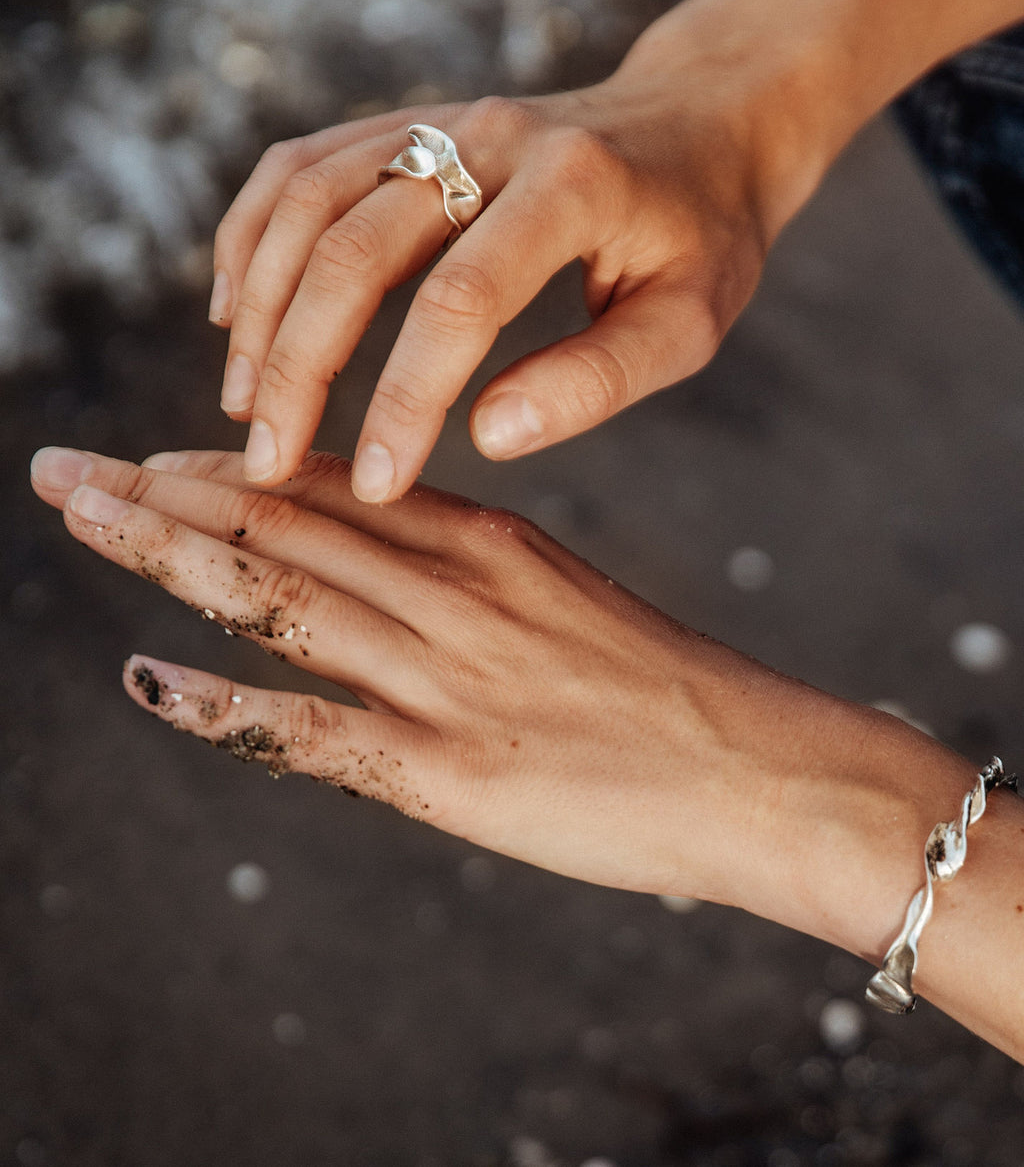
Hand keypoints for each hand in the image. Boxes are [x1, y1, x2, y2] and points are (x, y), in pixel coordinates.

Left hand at [28, 444, 970, 942]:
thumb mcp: (565, 599)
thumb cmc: (669, 688)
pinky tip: (143, 676)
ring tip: (76, 517)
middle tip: (64, 469)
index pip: (330, 489)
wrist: (759, 764)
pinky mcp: (447, 767)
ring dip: (162, 554)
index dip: (226, 472)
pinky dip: (221, 703)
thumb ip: (475, 577)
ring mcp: (443, 675)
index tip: (151, 461)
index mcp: (484, 542)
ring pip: (278, 596)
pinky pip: (313, 730)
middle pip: (281, 524)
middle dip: (159, 494)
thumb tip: (396, 562)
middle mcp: (449, 590)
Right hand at [210, 0, 812, 502]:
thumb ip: (598, 380)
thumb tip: (485, 437)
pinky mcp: (407, 122)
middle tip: (273, 460)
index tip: (375, 484)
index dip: (406, 399)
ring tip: (245, 402)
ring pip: (308, 198)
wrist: (701, 123)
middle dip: (299, 363)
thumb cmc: (700, 237)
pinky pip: (300, 164)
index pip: (460, 301)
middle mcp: (491, 136)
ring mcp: (440, 118)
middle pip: (353, 246)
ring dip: (261, 305)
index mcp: (573, 185)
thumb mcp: (689, 320)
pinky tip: (238, 309)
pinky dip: (252, 234)